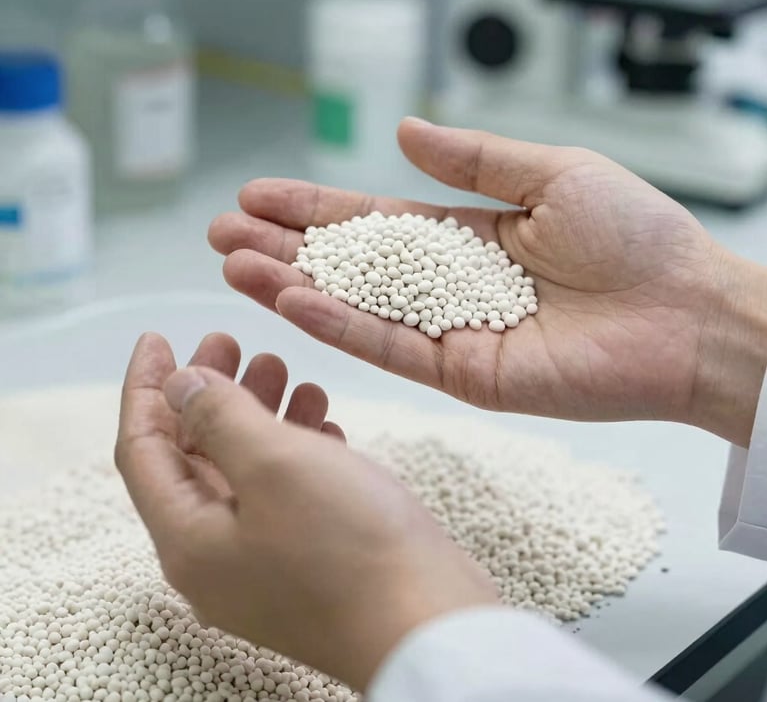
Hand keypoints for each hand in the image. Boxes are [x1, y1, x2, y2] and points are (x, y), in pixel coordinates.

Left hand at [115, 333, 496, 690]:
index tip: (157, 338)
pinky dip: (295, 448)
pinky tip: (321, 421)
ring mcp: (264, 562)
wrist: (428, 623)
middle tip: (230, 341)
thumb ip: (217, 416)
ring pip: (244, 470)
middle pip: (193, 456)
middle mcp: (216, 555)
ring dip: (258, 414)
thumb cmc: (348, 546)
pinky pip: (283, 492)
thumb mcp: (274, 462)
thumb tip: (178, 386)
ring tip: (286, 368)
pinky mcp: (307, 561)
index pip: (142, 449)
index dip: (145, 388)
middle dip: (208, 392)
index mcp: (188, 538)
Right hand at [209, 118, 766, 446]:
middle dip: (286, 245)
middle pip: (351, 263)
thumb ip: (473, 158)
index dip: (316, 205)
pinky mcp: (464, 375)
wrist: (689, 313)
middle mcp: (450, 284)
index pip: (375, 218)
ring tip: (235, 263)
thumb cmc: (637, 237)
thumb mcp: (551, 172)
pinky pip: (390, 347)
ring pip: (357, 307)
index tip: (260, 193)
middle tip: (224, 230)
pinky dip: (339, 325)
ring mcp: (452, 331)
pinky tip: (290, 300)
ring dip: (294, 286)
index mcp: (469, 234)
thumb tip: (402, 131)